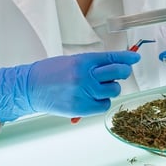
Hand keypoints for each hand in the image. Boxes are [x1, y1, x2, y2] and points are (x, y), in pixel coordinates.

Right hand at [0, 51, 140, 122]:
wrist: (29, 87)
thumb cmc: (50, 73)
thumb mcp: (71, 62)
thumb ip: (93, 64)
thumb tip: (114, 67)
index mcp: (83, 61)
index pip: (112, 58)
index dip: (126, 57)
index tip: (135, 57)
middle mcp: (85, 76)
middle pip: (118, 73)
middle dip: (122, 72)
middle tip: (119, 73)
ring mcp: (83, 93)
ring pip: (113, 90)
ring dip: (110, 88)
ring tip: (97, 87)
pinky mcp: (81, 108)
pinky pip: (103, 105)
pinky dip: (102, 102)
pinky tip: (92, 98)